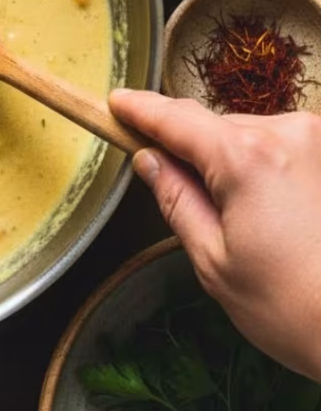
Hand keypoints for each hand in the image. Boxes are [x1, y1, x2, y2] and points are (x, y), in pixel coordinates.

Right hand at [111, 89, 320, 381]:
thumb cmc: (293, 309)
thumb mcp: (213, 260)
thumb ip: (176, 199)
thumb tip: (149, 160)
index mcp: (246, 157)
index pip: (176, 120)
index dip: (141, 110)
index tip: (117, 101)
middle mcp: (289, 133)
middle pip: (216, 128)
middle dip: (193, 152)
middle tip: (184, 197)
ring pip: (252, 137)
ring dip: (234, 161)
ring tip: (246, 221)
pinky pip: (285, 149)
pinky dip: (267, 168)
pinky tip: (277, 216)